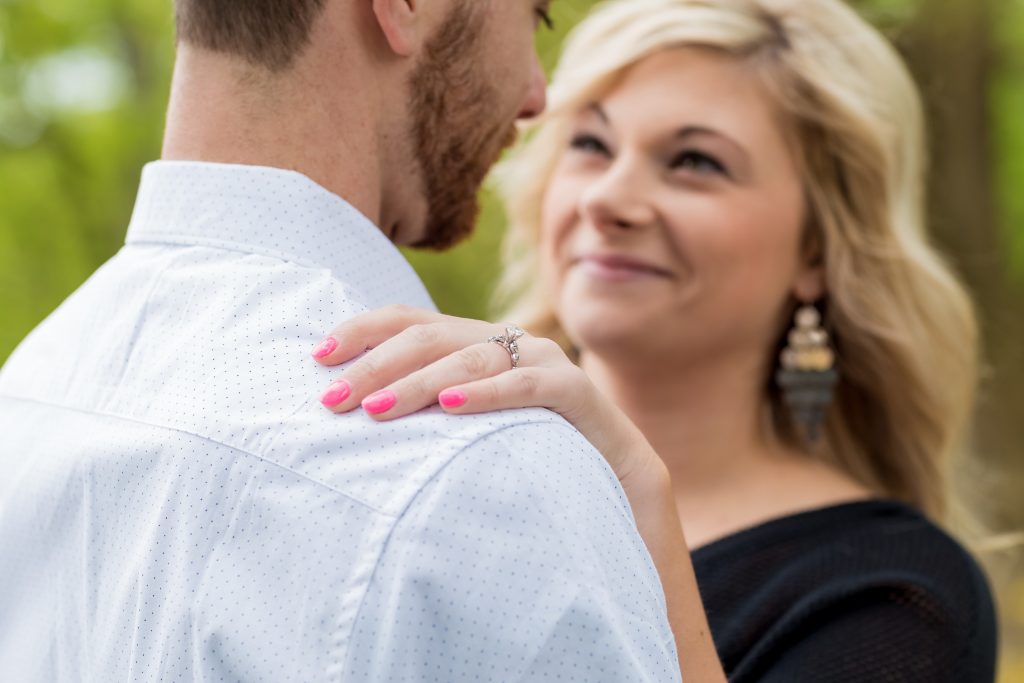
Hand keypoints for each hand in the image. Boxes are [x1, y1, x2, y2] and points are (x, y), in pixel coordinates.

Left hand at [311, 304, 662, 489]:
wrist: (614, 478)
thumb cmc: (528, 453)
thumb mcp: (467, 428)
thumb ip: (425, 409)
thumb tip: (352, 415)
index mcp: (473, 343)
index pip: (408, 319)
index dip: (362, 332)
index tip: (317, 358)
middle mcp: (504, 341)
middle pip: (429, 335)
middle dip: (375, 366)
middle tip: (333, 398)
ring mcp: (541, 360)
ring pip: (470, 358)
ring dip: (417, 383)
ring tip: (375, 409)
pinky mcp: (575, 390)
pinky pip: (528, 385)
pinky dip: (487, 392)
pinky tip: (450, 406)